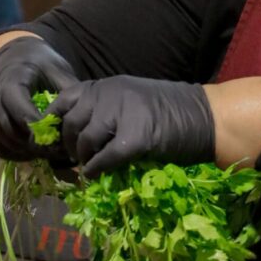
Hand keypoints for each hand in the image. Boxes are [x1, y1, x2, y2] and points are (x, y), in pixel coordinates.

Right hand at [0, 37, 77, 160]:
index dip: (39, 128)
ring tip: (50, 152)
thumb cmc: (39, 64)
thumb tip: (83, 116)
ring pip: (4, 143)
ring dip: (27, 152)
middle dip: (36, 144)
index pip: (20, 110)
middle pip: (11, 130)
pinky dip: (16, 154)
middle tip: (59, 151)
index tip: (60, 137)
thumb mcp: (57, 70)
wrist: (12, 58)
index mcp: (9, 79)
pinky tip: (34, 151)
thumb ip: (68, 91)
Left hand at [47, 75, 214, 177]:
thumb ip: (104, 110)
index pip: (64, 100)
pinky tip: (96, 175)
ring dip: (82, 158)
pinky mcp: (136, 137)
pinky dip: (96, 169)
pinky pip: (104, 158)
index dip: (53, 123)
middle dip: (67, 145)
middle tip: (73, 158)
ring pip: (85, 140)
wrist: (209, 117)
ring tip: (88, 166)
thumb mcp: (130, 101)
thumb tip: (73, 137)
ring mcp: (123, 113)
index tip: (51, 141)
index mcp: (108, 85)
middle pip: (70, 123)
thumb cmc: (172, 112)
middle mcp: (111, 93)